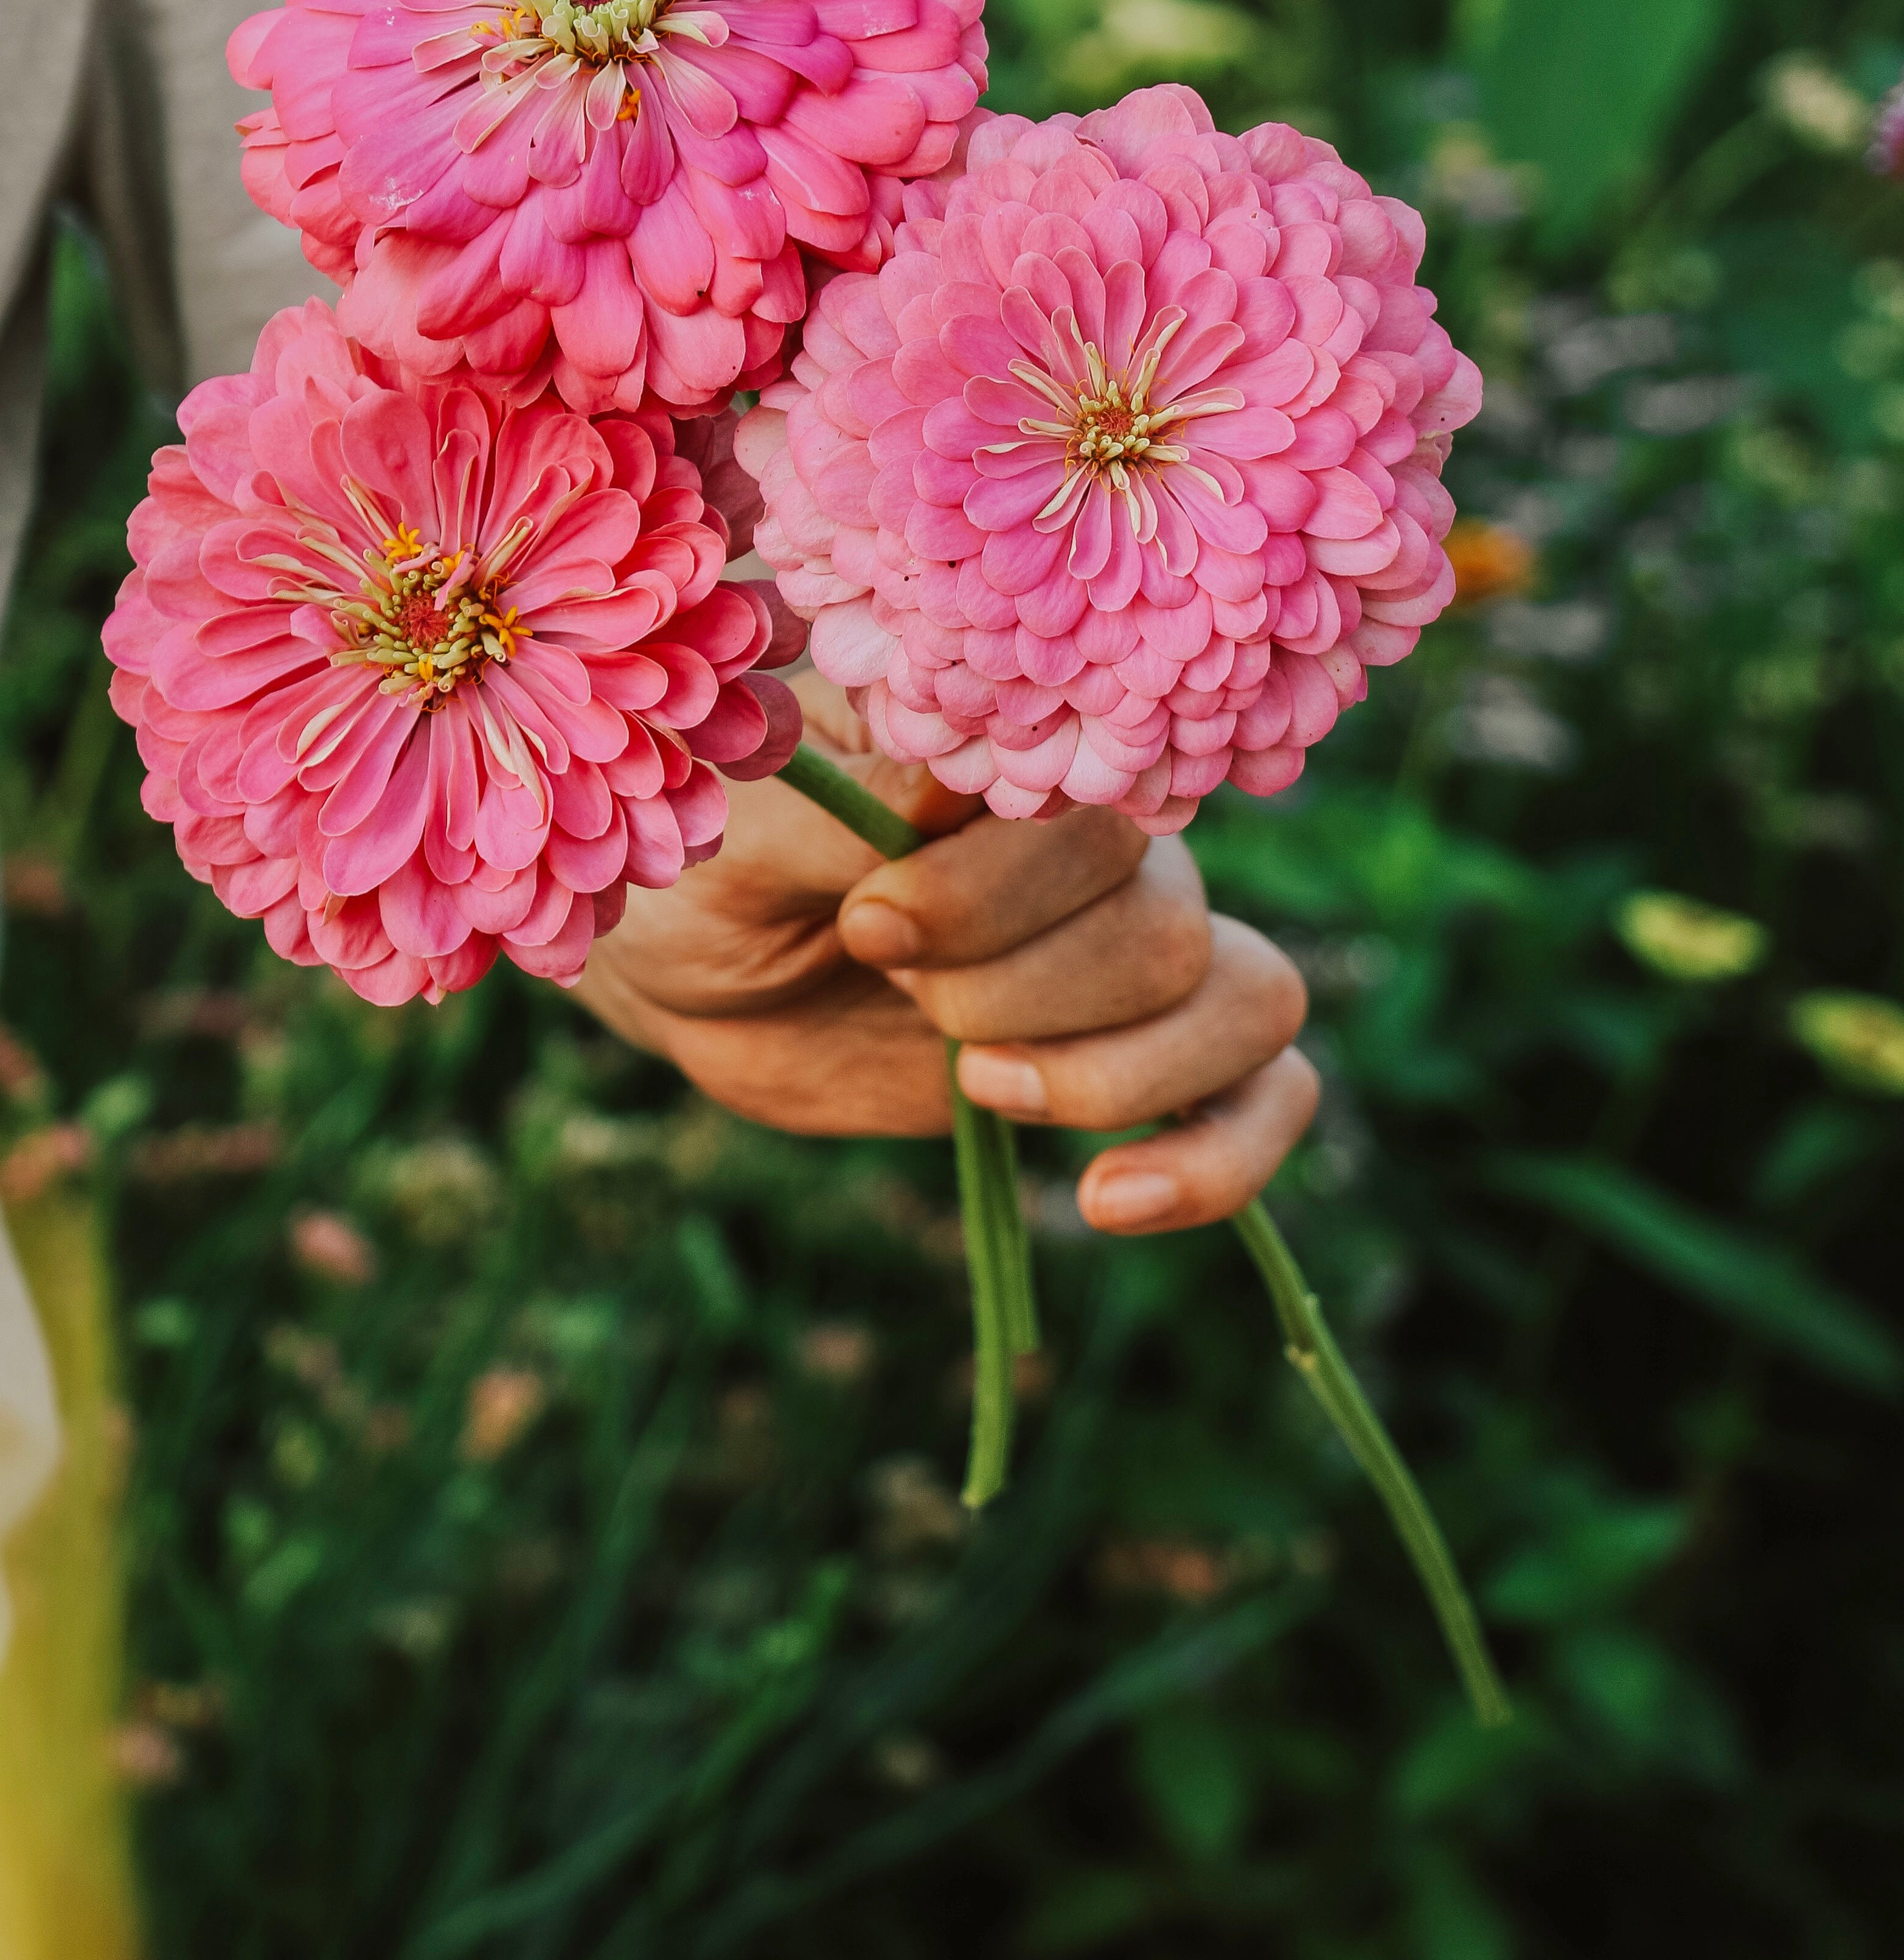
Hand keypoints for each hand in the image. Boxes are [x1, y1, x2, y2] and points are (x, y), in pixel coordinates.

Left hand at [573, 673, 1316, 1235]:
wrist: (689, 963)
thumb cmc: (705, 865)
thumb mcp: (740, 832)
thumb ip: (856, 810)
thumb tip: (964, 803)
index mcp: (1015, 758)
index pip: (1095, 821)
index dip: (991, 894)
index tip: (865, 920)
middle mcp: (1099, 844)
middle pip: (1167, 926)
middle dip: (1018, 994)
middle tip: (894, 987)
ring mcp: (1129, 953)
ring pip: (1245, 1002)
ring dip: (1109, 1075)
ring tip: (976, 1084)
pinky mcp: (1134, 1060)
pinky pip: (1271, 1095)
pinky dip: (1221, 1159)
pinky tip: (1109, 1201)